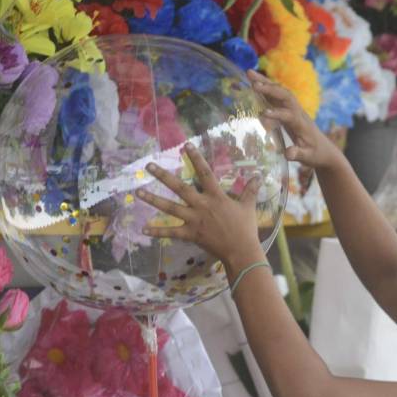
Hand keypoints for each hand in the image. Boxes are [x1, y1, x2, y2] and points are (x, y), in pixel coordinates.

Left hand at [138, 145, 264, 268]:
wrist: (241, 251)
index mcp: (216, 197)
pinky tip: (143, 229)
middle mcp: (201, 205)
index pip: (205, 173)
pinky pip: (171, 232)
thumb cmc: (245, 228)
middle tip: (148, 166)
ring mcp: (194, 220)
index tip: (186, 146)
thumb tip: (259, 175)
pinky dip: (157, 231)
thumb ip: (250, 190)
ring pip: (170, 208)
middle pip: (179, 188)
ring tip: (137, 192)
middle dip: (163, 176)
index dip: (196, 158)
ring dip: (153, 200)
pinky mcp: (190, 234)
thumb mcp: (248, 206)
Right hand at [249, 70, 342, 170]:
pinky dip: (266, 87)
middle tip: (253, 85)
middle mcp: (298, 113)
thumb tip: (287, 153)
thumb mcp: (308, 158)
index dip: (278, 114)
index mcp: (302, 125)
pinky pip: (277, 96)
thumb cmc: (315, 155)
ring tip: (249, 73)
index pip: (290, 116)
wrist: (325, 150)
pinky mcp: (288, 109)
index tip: (263, 114)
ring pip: (280, 92)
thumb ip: (298, 154)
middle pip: (286, 97)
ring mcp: (294, 109)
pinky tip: (254, 81)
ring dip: (266, 83)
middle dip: (271, 90)